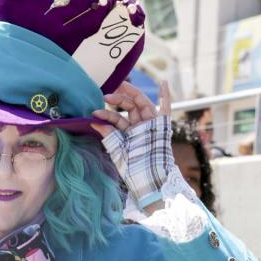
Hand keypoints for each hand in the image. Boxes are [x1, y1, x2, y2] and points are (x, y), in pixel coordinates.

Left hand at [93, 81, 173, 208]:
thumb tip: (94, 121)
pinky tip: (163, 82)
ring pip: (142, 104)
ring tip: (122, 84)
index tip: (95, 111)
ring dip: (133, 93)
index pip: (117, 118)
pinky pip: (166, 109)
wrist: (148, 178)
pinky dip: (165, 96)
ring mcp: (152, 125)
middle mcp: (140, 128)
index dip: (107, 114)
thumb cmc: (132, 169)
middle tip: (107, 93)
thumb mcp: (117, 151)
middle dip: (118, 99)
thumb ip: (108, 135)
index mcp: (128, 134)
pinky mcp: (163, 126)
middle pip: (129, 107)